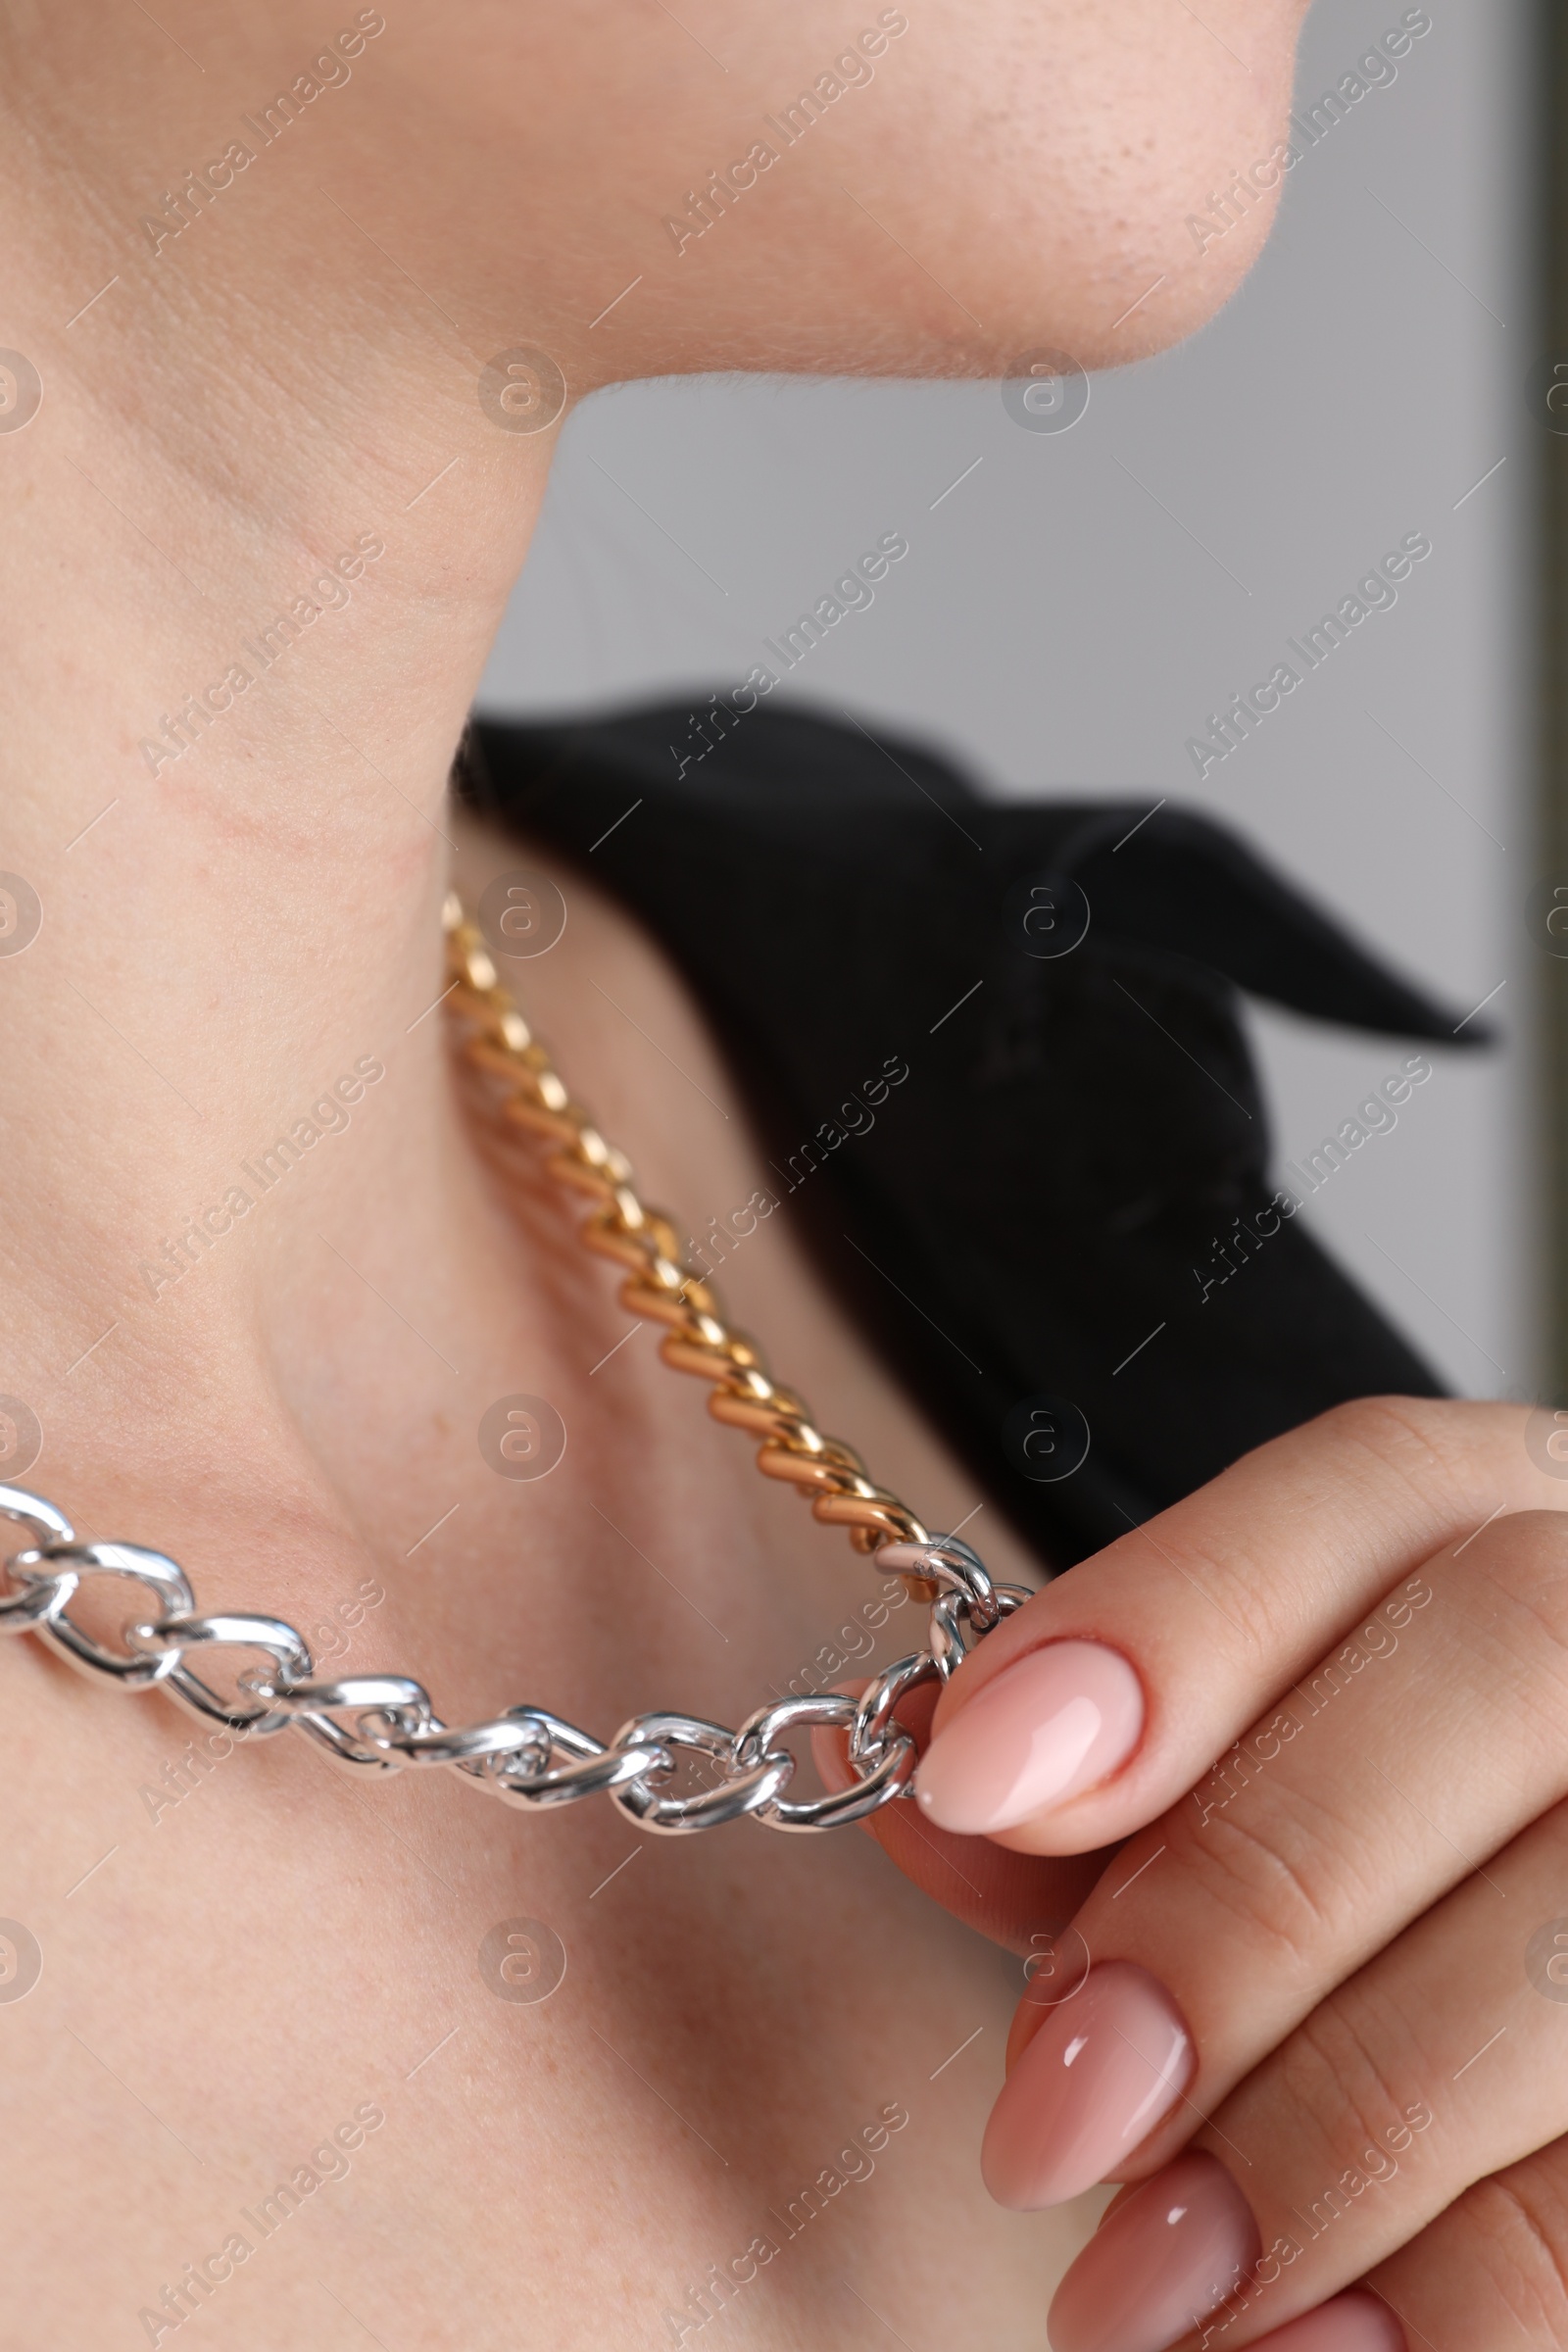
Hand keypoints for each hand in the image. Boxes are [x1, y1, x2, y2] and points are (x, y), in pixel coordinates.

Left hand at [839, 1399, 1567, 2351]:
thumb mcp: (1229, 1794)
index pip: (1369, 1484)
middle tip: (1052, 2111)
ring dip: (1336, 2133)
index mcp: (1506, 1521)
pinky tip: (1296, 2351)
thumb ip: (1102, 1794)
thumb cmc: (1357, 1861)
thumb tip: (938, 1805)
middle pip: (1496, 1664)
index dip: (1170, 1621)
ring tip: (1137, 2291)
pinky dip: (1461, 2281)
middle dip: (1251, 1891)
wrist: (1503, 1937)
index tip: (972, 1780)